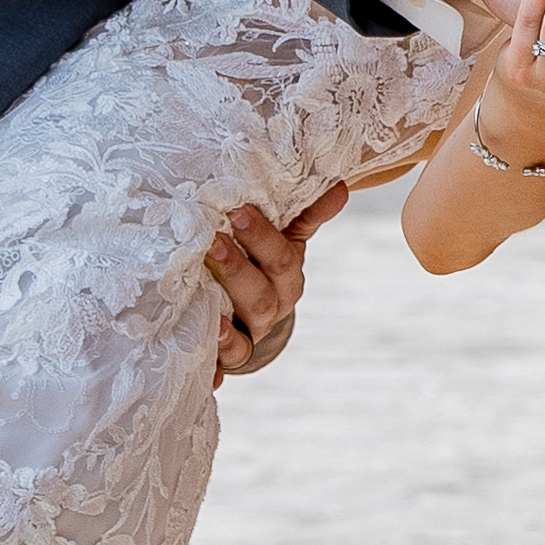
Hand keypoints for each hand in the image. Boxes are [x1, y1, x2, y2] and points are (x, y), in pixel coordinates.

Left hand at [205, 181, 342, 380]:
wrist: (245, 310)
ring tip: (204, 288)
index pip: (281, 258)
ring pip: (246, 327)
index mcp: (286, 276)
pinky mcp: (230, 352)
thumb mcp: (283, 236)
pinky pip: (229, 358)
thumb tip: (340, 187)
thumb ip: (305, 213)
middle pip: (262, 296)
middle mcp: (273, 305)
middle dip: (237, 269)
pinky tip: (212, 335)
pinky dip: (220, 351)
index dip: (261, 237)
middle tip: (213, 242)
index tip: (238, 211)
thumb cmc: (260, 261)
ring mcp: (251, 331)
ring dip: (227, 306)